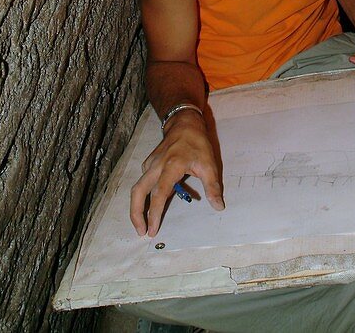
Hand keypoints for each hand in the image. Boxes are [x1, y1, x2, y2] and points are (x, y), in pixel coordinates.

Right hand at [130, 109, 224, 236]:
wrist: (185, 123)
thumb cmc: (197, 143)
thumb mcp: (209, 164)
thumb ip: (212, 187)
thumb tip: (218, 206)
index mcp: (171, 167)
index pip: (159, 194)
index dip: (154, 213)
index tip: (152, 230)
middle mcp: (156, 166)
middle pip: (138, 192)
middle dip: (136, 214)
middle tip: (141, 231)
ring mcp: (150, 164)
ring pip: (137, 187)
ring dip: (137, 207)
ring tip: (142, 224)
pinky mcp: (148, 163)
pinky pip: (142, 181)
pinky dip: (142, 196)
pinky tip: (149, 205)